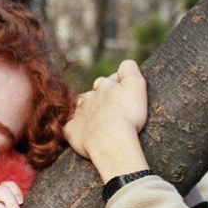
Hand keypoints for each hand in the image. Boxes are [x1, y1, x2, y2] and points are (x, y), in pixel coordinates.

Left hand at [65, 59, 149, 180]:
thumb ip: (130, 69)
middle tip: (113, 111)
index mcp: (104, 85)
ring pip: (81, 108)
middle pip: (94, 93)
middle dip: (101, 98)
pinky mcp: (71, 130)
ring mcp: (79, 113)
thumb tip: (124, 65)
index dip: (117, 88)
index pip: (110, 81)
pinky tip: (85, 135)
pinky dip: (77, 129)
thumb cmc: (127, 115)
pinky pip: (71, 127)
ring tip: (99, 123)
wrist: (110, 142)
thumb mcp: (136, 85)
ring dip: (88, 112)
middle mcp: (89, 96)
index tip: (124, 99)